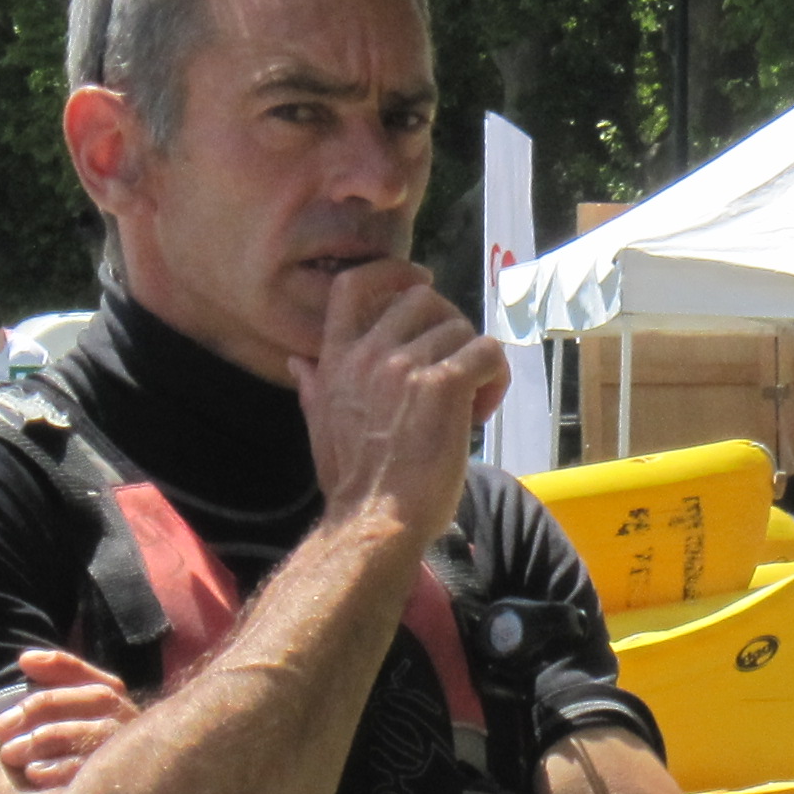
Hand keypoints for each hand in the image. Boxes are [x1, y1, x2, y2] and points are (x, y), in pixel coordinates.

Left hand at [0, 649, 131, 789]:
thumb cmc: (73, 751)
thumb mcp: (65, 715)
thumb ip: (52, 684)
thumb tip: (26, 660)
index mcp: (111, 699)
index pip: (87, 673)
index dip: (57, 664)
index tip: (23, 664)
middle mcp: (126, 719)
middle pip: (95, 698)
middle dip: (44, 705)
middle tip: (0, 726)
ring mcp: (128, 751)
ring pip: (92, 734)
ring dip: (47, 739)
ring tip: (9, 752)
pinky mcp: (119, 784)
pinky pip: (91, 772)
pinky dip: (59, 770)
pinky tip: (32, 773)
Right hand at [293, 258, 505, 540]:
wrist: (375, 522)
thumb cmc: (353, 485)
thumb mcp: (320, 428)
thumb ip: (314, 388)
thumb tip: (298, 362)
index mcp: (337, 360)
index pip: (353, 286)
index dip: (391, 271)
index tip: (419, 279)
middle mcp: (369, 353)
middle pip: (421, 298)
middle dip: (448, 324)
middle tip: (456, 366)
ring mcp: (406, 366)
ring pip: (461, 329)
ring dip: (474, 361)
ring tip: (469, 405)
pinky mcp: (444, 384)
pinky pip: (487, 352)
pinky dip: (495, 377)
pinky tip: (482, 412)